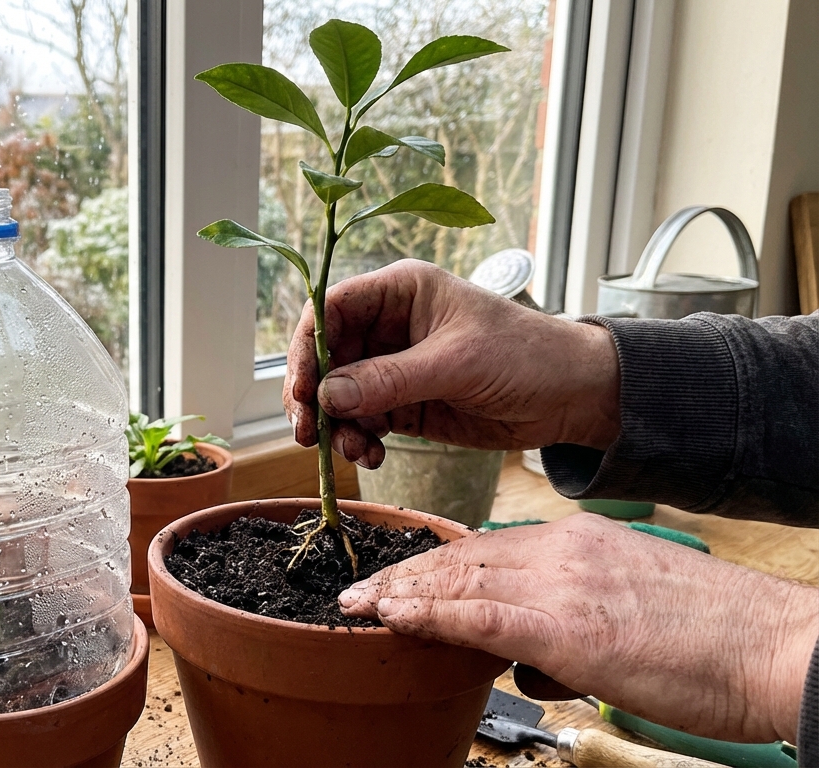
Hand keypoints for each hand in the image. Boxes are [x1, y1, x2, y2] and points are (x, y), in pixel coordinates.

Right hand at [284, 259, 621, 466]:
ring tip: (355, 451)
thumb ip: (389, 378)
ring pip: (336, 394)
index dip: (306, 345)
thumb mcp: (457, 363)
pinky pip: (360, 421)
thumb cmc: (527, 356)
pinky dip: (357, 440)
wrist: (573, 396)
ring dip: (336, 426)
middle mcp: (388, 326)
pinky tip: (373, 454)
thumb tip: (327, 394)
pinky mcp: (402, 403)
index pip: (331, 307)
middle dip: (312, 395)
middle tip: (308, 433)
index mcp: (400, 291)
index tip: (301, 387)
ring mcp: (392, 366)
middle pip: (324, 356)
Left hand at [337, 514, 818, 743]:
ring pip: (460, 579)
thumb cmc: (715, 645)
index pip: (486, 548)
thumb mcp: (629, 623)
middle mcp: (564, 550)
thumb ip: (568, 635)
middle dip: (406, 575)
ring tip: (360, 604)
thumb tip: (526, 667)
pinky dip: (428, 613)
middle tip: (362, 590)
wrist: (775, 649)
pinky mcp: (569, 626)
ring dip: (402, 593)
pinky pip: (478, 613)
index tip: (399, 578)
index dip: (434, 565)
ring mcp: (563, 584)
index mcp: (580, 542)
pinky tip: (393, 615)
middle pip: (463, 558)